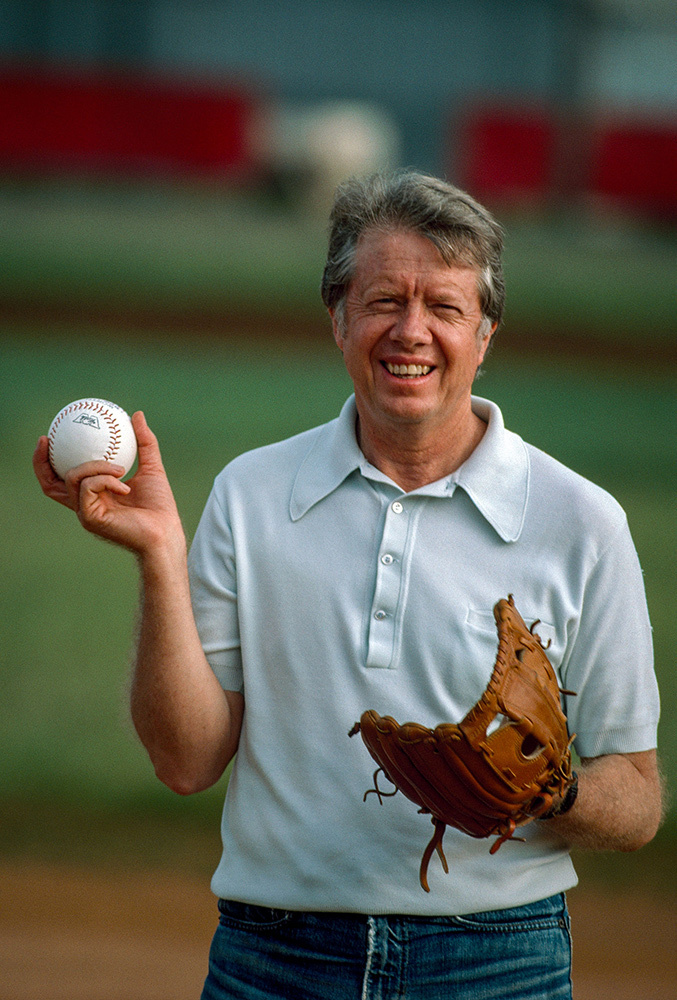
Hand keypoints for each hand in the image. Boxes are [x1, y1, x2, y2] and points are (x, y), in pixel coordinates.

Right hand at [33, 411, 184, 557]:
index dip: (49, 459)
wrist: (165, 531)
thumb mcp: (152, 467)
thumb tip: (136, 414)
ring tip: (120, 468)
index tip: (51, 436)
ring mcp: (85, 512)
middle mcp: (84, 504)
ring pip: (74, 478)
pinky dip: (106, 480)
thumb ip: (145, 442)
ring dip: (96, 466)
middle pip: (50, 484)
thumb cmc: (159, 505)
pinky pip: (88, 488)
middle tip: (48, 439)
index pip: (62, 478)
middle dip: (42, 461)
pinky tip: (125, 484)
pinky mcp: (90, 518)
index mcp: (93, 494)